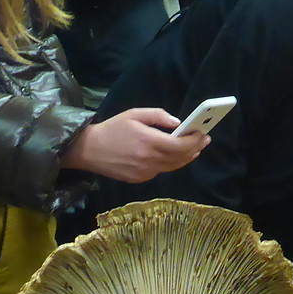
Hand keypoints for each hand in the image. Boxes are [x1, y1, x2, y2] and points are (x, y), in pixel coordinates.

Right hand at [61, 106, 209, 181]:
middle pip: (180, 158)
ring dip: (186, 157)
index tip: (204, 134)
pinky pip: (161, 171)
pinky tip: (175, 155)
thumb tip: (178, 123)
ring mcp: (145, 172)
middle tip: (204, 140)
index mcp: (148, 141)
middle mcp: (149, 159)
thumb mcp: (134, 114)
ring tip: (194, 148)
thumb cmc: (112, 129)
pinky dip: (170, 163)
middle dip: (195, 148)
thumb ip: (158, 116)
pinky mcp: (140, 179)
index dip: (194, 140)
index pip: (180, 144)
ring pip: (173, 167)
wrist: (89, 150)